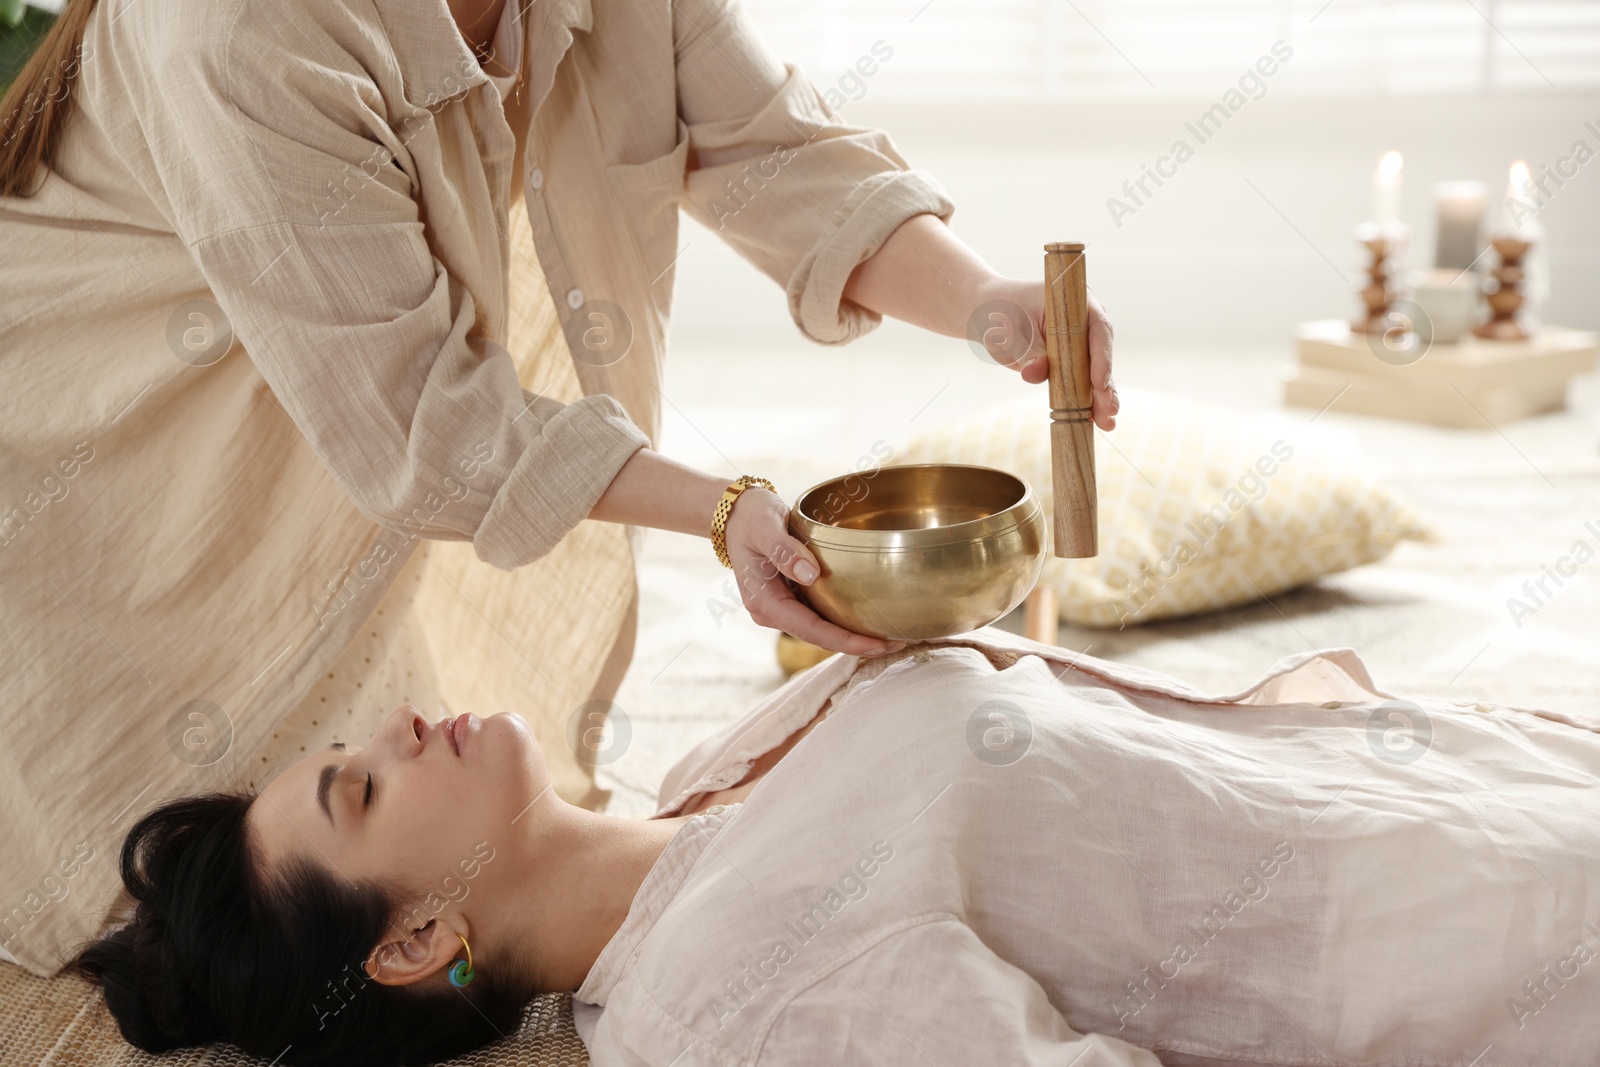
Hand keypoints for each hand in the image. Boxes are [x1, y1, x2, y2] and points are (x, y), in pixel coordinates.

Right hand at [722, 487, 908, 657]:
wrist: (735, 513)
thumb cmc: (751, 517)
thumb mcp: (764, 528)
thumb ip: (785, 551)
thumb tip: (811, 575)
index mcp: (764, 602)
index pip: (811, 630)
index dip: (845, 641)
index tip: (878, 645)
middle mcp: (772, 612)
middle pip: (820, 638)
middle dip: (858, 644)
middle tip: (899, 644)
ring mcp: (781, 607)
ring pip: (821, 630)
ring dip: (854, 635)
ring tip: (893, 637)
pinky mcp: (791, 599)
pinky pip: (820, 616)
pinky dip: (845, 621)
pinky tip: (869, 619)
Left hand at [970, 276, 1118, 431]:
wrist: (988, 314)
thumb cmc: (1001, 314)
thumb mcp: (1011, 333)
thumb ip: (1027, 352)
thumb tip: (1036, 373)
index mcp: (1075, 304)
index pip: (1097, 329)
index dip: (1101, 357)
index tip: (1099, 383)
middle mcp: (1085, 322)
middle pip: (1101, 354)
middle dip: (1105, 385)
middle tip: (1108, 411)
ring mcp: (1080, 342)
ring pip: (1096, 372)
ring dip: (1101, 398)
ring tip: (1106, 422)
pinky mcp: (1073, 362)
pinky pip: (1084, 382)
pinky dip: (1088, 401)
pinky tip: (1096, 420)